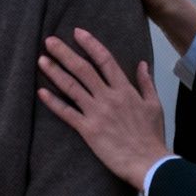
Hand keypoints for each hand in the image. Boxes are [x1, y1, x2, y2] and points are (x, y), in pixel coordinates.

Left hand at [37, 28, 170, 191]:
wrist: (148, 162)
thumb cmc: (152, 135)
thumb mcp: (154, 105)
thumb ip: (145, 83)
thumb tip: (141, 64)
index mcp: (124, 90)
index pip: (105, 60)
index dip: (90, 44)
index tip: (77, 32)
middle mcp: (108, 97)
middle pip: (83, 69)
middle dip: (65, 53)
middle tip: (50, 40)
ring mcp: (96, 113)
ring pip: (71, 87)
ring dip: (55, 72)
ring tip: (41, 60)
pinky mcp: (88, 130)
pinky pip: (67, 113)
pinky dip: (53, 102)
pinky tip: (41, 91)